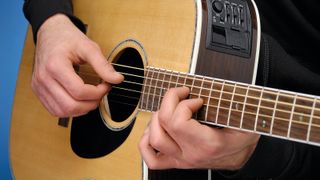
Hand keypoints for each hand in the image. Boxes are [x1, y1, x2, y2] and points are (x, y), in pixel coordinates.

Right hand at [32, 14, 123, 116]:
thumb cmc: (68, 38)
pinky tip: (80, 101)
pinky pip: (54, 110)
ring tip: (91, 98)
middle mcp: (43, 78)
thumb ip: (103, 65)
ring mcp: (38, 86)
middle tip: (100, 94)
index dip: (98, 92)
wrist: (50, 32)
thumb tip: (118, 79)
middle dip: (91, 104)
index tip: (106, 85)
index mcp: (55, 65)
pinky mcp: (38, 91)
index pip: (79, 91)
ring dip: (81, 110)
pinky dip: (70, 110)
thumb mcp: (88, 47)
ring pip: (62, 111)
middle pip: (70, 105)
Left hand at [139, 87, 259, 169]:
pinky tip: (156, 128)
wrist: (242, 159)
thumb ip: (235, 108)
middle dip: (169, 100)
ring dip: (156, 117)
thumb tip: (223, 92)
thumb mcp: (246, 123)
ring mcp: (181, 159)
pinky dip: (146, 141)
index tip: (197, 99)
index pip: (178, 121)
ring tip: (169, 109)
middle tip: (181, 94)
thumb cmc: (243, 140)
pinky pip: (151, 159)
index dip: (184, 103)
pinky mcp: (176, 161)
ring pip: (152, 139)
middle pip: (163, 124)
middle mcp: (191, 153)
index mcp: (208, 144)